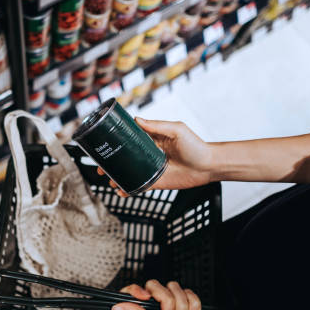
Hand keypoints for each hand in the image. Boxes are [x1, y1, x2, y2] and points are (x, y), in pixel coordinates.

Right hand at [97, 118, 213, 196]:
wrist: (209, 165)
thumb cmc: (196, 145)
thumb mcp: (177, 130)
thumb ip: (157, 125)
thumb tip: (137, 119)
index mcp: (152, 140)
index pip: (130, 139)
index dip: (116, 142)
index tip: (104, 143)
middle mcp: (149, 154)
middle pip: (125, 158)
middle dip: (111, 162)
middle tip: (101, 166)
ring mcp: (151, 169)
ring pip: (129, 173)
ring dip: (117, 176)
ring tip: (109, 178)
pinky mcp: (156, 182)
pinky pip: (139, 186)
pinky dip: (129, 189)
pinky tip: (121, 191)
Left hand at [112, 280, 247, 309]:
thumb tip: (116, 307)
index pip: (129, 295)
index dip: (137, 290)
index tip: (147, 296)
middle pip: (153, 286)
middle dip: (166, 299)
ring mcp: (169, 306)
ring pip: (172, 287)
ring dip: (181, 303)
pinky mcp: (185, 302)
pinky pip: (187, 290)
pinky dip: (193, 303)